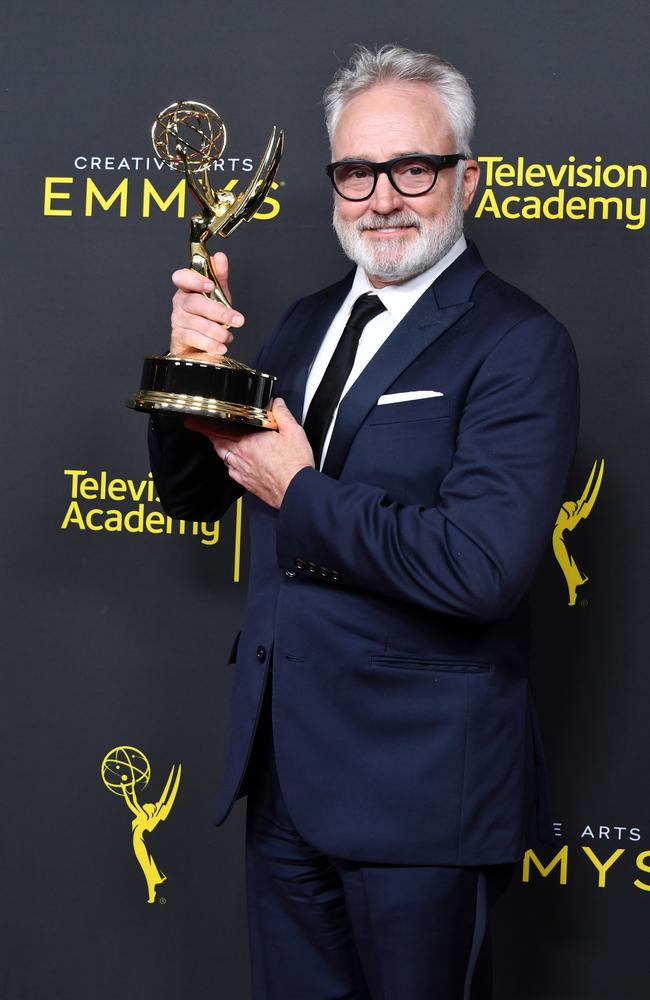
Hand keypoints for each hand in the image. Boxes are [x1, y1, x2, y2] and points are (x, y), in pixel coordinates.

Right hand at [170, 251, 244, 355]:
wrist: (198, 342)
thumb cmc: (207, 315)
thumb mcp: (217, 294)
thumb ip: (219, 276)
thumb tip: (220, 257)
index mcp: (187, 288)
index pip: (182, 277)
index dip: (195, 280)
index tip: (210, 285)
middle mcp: (180, 302)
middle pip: (196, 303)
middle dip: (219, 313)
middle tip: (238, 320)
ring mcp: (177, 319)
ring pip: (198, 324)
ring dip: (218, 332)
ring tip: (229, 336)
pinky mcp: (179, 336)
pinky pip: (195, 339)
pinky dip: (211, 344)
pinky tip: (221, 346)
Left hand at [185, 398, 314, 508]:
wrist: (296, 491)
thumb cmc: (294, 465)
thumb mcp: (293, 431)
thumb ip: (281, 413)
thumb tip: (275, 403)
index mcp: (249, 440)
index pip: (220, 429)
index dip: (205, 425)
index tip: (194, 421)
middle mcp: (241, 455)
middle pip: (217, 443)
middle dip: (208, 434)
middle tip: (200, 428)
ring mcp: (241, 470)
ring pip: (222, 456)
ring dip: (218, 447)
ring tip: (217, 441)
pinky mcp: (245, 482)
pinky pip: (230, 470)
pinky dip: (229, 463)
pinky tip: (233, 460)